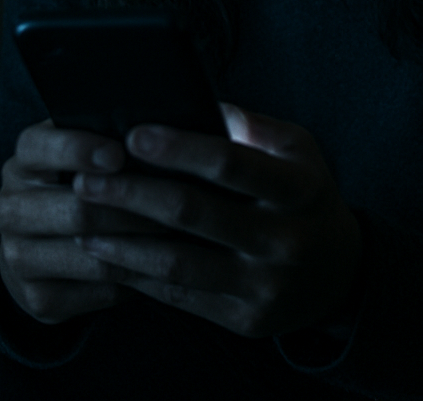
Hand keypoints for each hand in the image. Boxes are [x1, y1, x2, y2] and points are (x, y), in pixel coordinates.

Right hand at [0, 120, 168, 324]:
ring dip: (142, 247)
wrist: (41, 251)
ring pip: (92, 255)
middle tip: (178, 202)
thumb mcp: (83, 157)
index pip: (38, 148)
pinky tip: (162, 268)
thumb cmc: (79, 189)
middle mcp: (10, 209)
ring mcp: (18, 257)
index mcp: (22, 164)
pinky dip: (136, 279)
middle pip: (77, 209)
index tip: (119, 154)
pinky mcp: (38, 298)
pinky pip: (98, 291)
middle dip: (132, 207)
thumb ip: (108, 141)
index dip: (78, 149)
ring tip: (181, 236)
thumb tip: (156, 134)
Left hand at [70, 103, 362, 338]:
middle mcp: (285, 240)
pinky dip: (139, 276)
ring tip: (83, 221)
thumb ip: (251, 126)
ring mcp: (265, 285)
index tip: (133, 134)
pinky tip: (109, 255)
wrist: (339, 275)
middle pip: (193, 213)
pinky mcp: (245, 320)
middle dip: (132, 194)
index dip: (179, 148)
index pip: (230, 163)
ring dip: (122, 242)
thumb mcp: (298, 151)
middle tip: (85, 180)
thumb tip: (195, 102)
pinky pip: (180, 297)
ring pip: (178, 263)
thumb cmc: (304, 197)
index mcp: (299, 189)